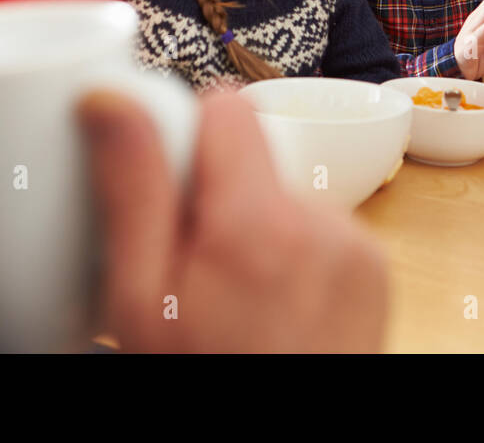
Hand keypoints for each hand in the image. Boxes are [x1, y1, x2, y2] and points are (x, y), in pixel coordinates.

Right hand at [77, 89, 387, 351]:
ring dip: (253, 230)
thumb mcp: (142, 305)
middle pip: (254, 157)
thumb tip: (109, 100)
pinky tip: (272, 309)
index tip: (164, 188)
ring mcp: (357, 247)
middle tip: (189, 269)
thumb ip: (133, 193)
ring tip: (232, 301)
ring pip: (283, 197)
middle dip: (214, 197)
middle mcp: (323, 224)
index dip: (185, 137)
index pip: (225, 108)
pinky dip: (292, 257)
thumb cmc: (205, 383)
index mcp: (258, 224)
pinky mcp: (374, 269)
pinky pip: (320, 230)